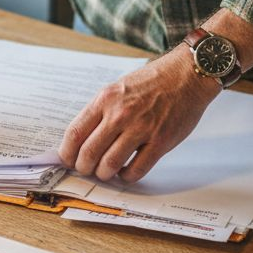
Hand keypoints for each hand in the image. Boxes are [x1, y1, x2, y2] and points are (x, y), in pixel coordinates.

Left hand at [57, 45, 220, 182]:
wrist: (186, 76)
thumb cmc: (152, 81)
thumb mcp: (118, 88)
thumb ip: (101, 111)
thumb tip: (82, 139)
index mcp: (105, 99)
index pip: (75, 133)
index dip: (66, 153)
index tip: (67, 160)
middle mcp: (120, 114)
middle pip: (88, 153)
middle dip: (83, 167)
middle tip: (87, 169)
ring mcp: (140, 128)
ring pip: (109, 165)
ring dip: (103, 174)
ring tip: (106, 172)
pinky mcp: (160, 141)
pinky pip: (136, 170)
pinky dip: (127, 176)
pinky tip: (126, 171)